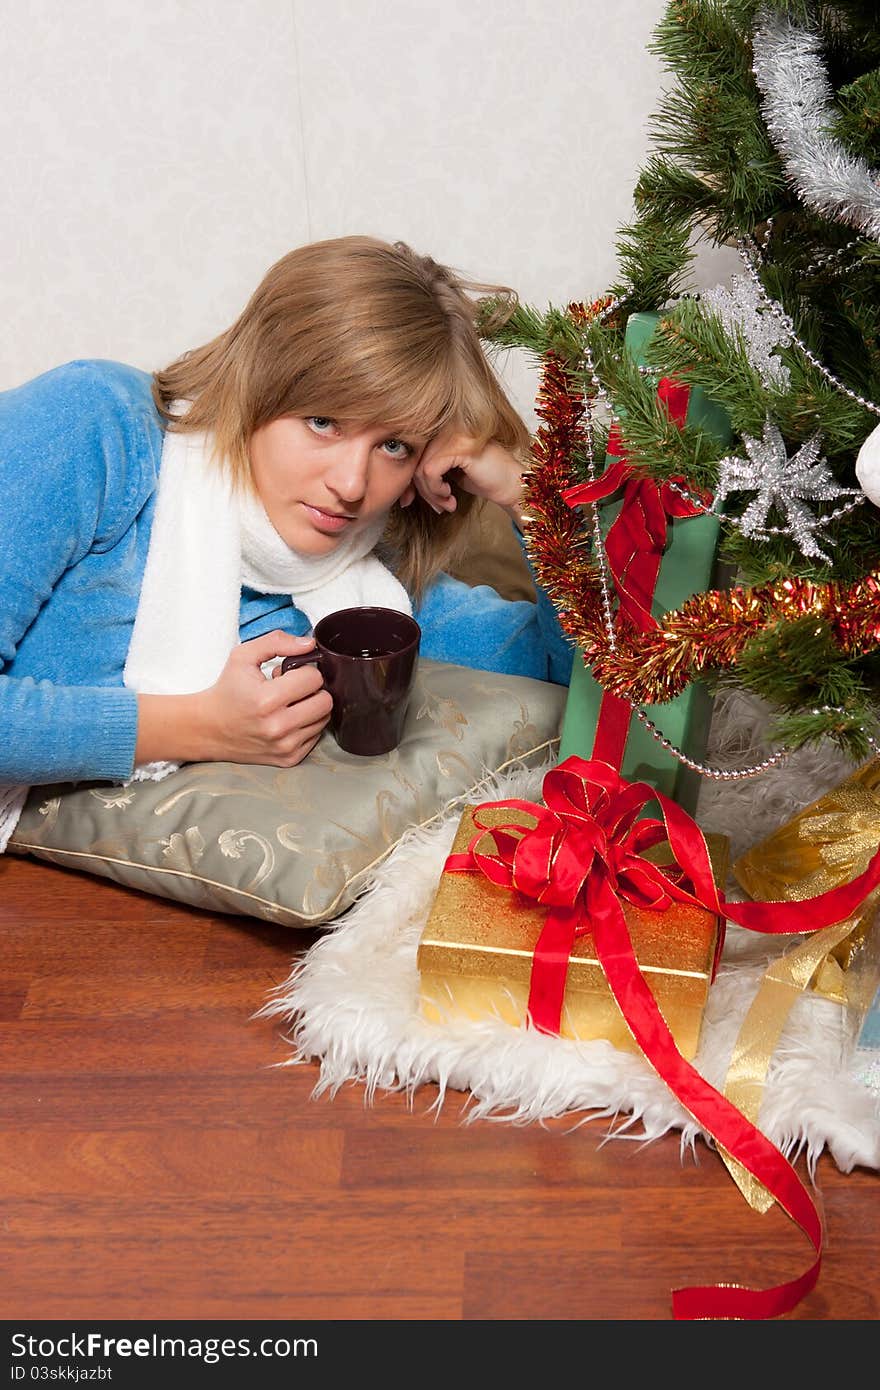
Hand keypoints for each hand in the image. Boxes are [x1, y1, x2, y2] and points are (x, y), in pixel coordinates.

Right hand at [136, 630, 332, 768]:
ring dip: (311, 707)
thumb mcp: (243, 656)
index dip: (303, 671)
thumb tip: (310, 644)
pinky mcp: (289, 759)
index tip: (288, 674)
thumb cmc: (227, 690)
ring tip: (288, 703)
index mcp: (266, 700)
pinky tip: (287, 719)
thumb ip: (277, 642)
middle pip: (325, 701)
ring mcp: (285, 746)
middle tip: (293, 688)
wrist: (208, 728)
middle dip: (312, 689)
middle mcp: (278, 727)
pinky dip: (306, 725)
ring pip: (324, 718)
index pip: (314, 679)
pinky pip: (316, 736)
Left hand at [411, 430, 525, 519]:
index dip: (409, 480)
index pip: (413, 453)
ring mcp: (453, 435)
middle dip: (422, 490)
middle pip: (415, 460)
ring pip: (421, 468)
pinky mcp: (458, 448)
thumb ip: (428, 474)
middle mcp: (446, 428)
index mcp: (443, 430)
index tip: (411, 500)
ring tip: (447, 504)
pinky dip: (436, 489)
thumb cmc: (485, 479)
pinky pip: (430, 471)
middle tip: (437, 506)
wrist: (513, 484)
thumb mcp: (449, 475)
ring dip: (431, 493)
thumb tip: (403, 492)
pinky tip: (450, 495)